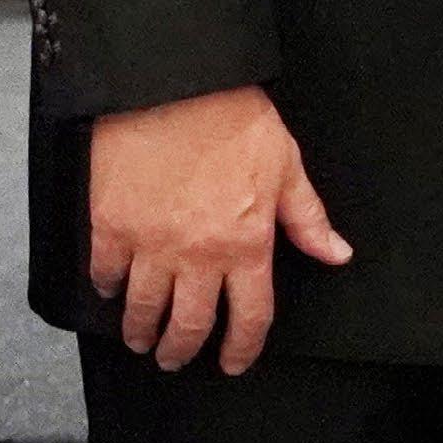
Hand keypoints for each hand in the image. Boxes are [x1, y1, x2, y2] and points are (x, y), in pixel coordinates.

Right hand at [88, 85, 351, 376]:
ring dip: (141, 331)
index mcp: (246, 244)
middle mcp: (198, 255)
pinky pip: (106, 272)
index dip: (241, 349)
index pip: (249, 318)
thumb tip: (336, 254)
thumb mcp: (286, 164)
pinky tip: (110, 290)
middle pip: (190, 325)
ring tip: (139, 339)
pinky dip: (107, 287)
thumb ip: (308, 218)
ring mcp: (151, 244)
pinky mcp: (111, 224)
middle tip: (173, 359)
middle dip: (182, 351)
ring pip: (145, 309)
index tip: (231, 362)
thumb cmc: (231, 115)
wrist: (173, 80)